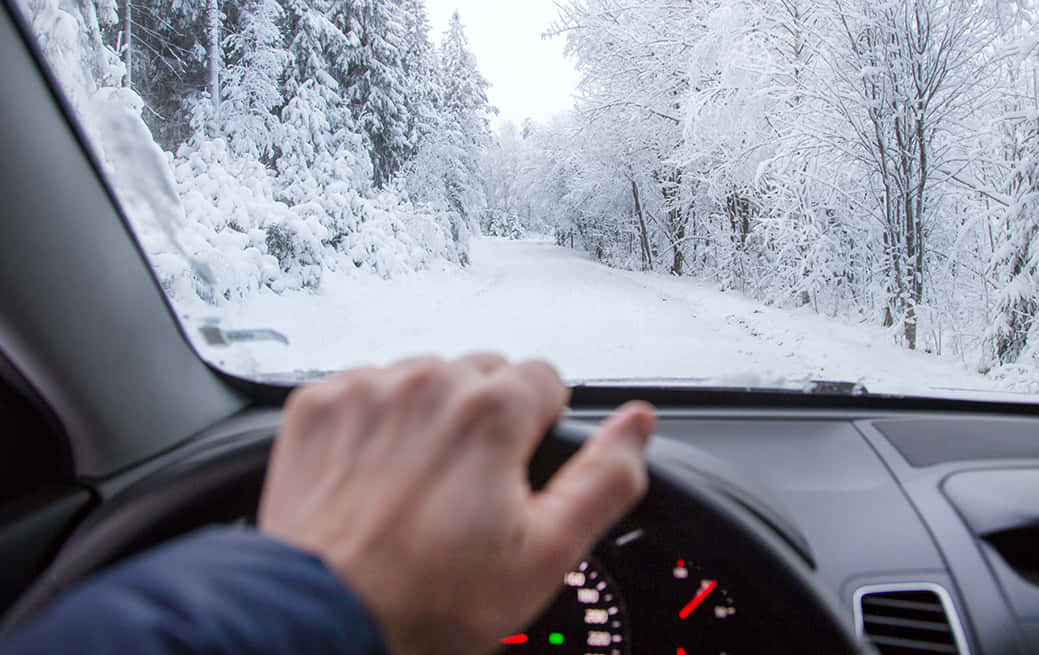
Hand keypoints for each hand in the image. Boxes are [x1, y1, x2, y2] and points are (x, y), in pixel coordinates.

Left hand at [257, 355, 655, 654]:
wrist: (323, 618)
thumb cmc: (429, 599)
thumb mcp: (546, 555)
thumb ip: (604, 479)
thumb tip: (638, 425)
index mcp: (493, 411)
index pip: (544, 379)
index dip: (537, 431)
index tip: (514, 473)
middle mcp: (429, 382)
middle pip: (484, 374)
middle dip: (486, 420)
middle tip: (467, 489)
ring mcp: (367, 389)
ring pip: (425, 378)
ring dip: (430, 416)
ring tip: (416, 486)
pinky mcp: (319, 403)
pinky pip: (366, 389)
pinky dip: (375, 422)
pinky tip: (374, 475)